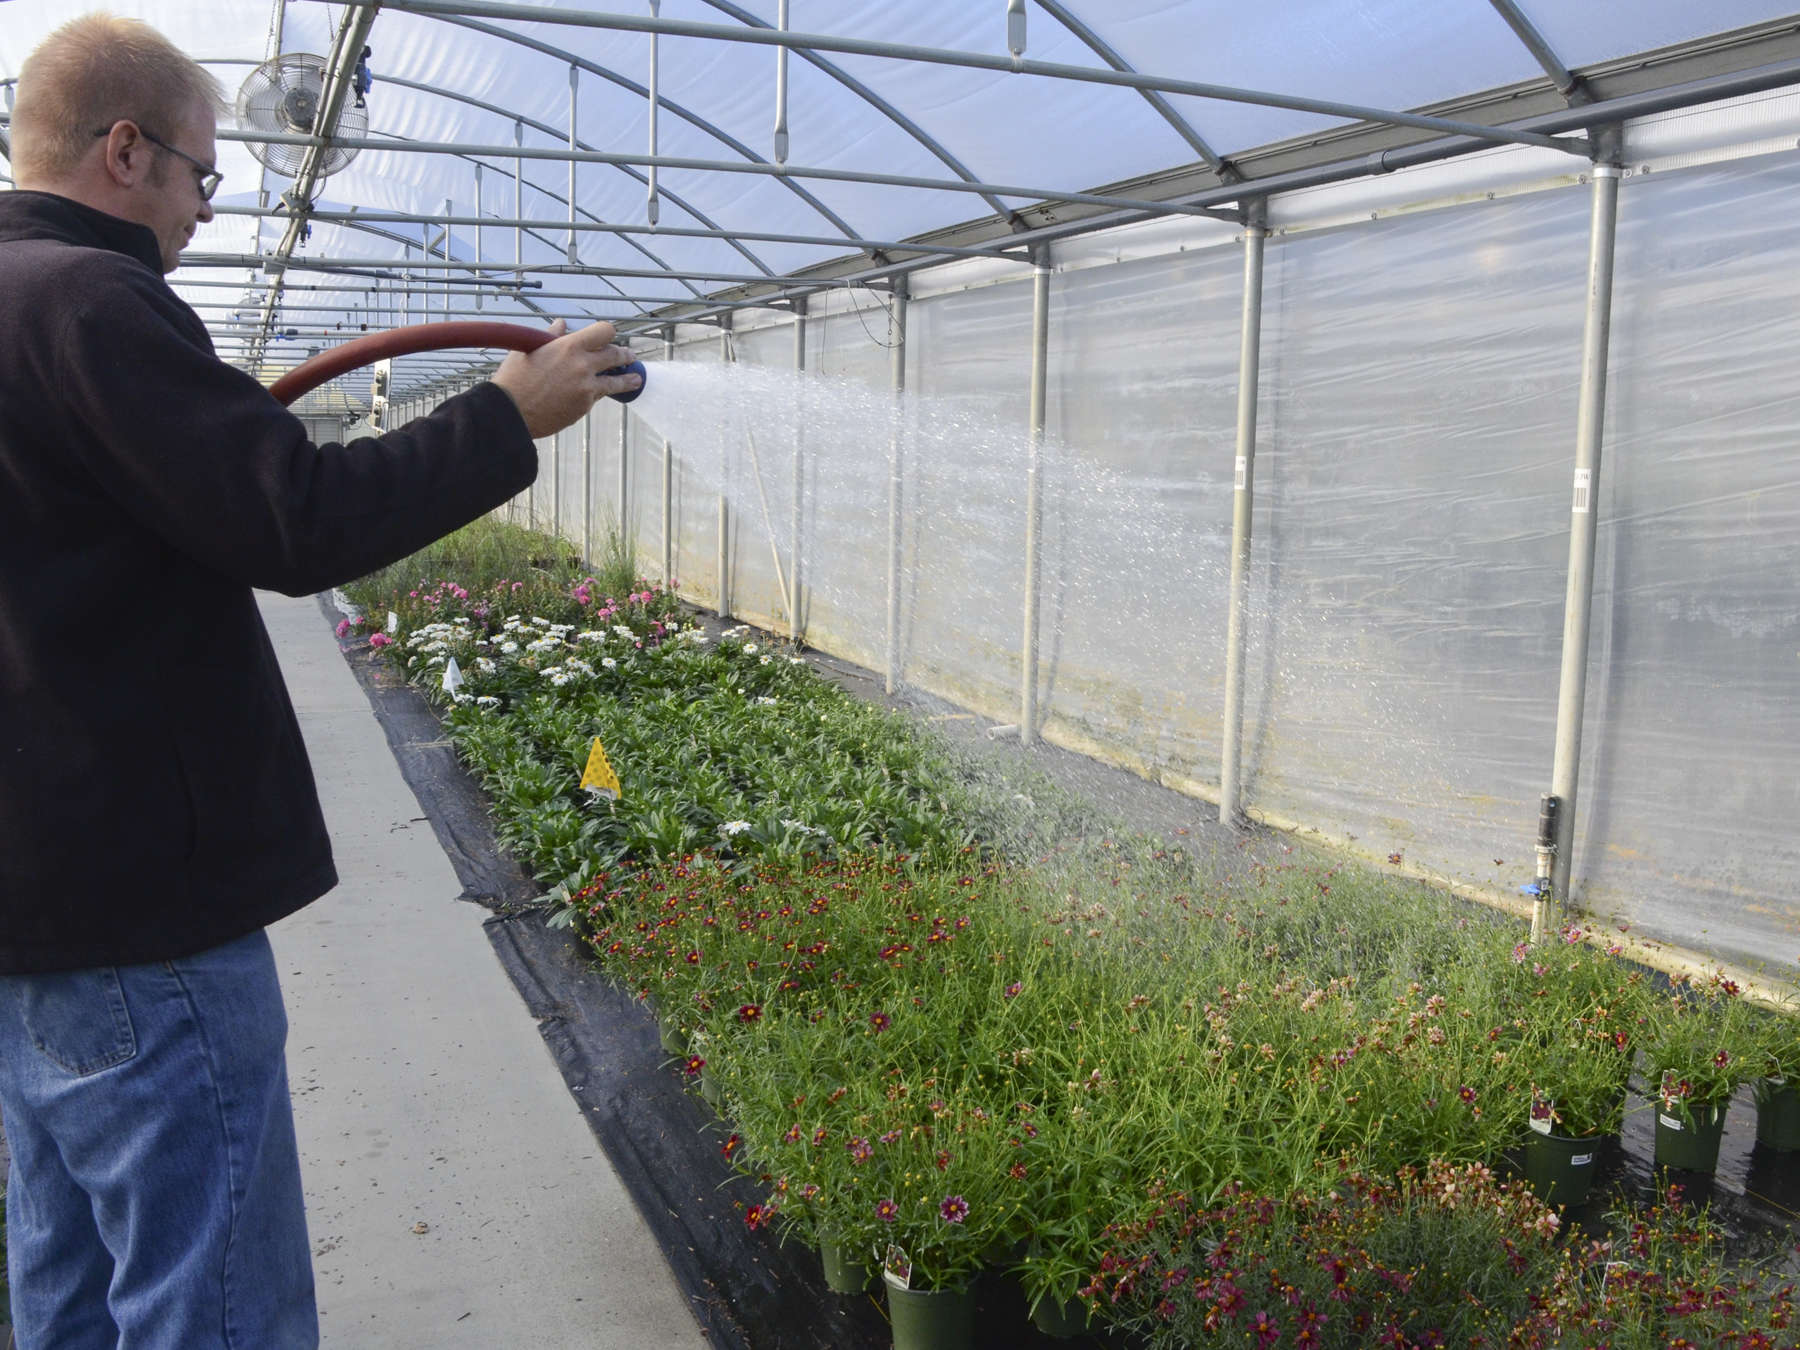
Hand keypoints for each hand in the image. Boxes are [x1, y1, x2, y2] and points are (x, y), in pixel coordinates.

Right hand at [490, 318, 642, 437]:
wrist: (510, 412)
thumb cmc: (514, 379)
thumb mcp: (529, 349)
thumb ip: (550, 336)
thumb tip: (561, 324)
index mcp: (569, 346)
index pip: (604, 331)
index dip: (608, 333)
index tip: (609, 338)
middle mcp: (583, 364)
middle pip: (616, 355)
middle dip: (625, 356)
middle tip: (629, 357)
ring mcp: (587, 387)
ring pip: (617, 381)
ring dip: (629, 379)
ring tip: (636, 379)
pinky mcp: (585, 406)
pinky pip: (599, 396)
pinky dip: (600, 393)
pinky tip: (603, 393)